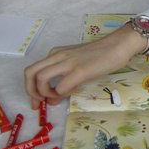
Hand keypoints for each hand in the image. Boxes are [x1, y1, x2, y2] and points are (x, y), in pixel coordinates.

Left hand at [24, 24, 148, 106]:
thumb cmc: (100, 55)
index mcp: (56, 54)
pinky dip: (62, 94)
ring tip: (56, 97)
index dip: (30, 88)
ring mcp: (68, 62)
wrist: (118, 45)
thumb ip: (64, 79)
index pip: (33, 70)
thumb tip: (53, 98)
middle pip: (30, 73)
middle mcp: (58, 56)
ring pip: (40, 78)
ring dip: (44, 93)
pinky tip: (73, 91)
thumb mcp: (77, 64)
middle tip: (40, 102)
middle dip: (30, 92)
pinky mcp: (80, 70)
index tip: (38, 101)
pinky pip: (61, 86)